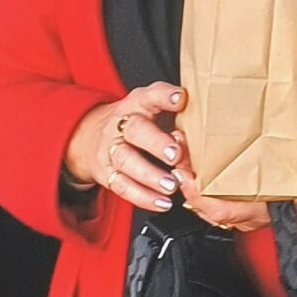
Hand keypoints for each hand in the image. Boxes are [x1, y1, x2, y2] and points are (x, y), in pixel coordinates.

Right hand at [63, 82, 187, 213]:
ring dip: (150, 175)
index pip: (150, 95)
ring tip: (171, 185)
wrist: (88, 135)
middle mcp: (121, 125)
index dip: (165, 95)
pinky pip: (123, 186)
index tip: (181, 99)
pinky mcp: (106, 173)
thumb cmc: (135, 122)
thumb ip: (174, 113)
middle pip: (135, 131)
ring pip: (127, 161)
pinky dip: (143, 197)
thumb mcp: (151, 109)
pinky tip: (162, 202)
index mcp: (137, 104)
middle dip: (156, 142)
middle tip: (175, 154)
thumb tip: (208, 121)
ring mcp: (111, 150)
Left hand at [169, 122, 296, 235]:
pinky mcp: (253, 210)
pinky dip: (205, 193)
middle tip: (178, 155)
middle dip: (188, 183)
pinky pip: (220, 207)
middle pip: (209, 207)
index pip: (221, 207)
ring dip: (194, 187)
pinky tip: (197, 173)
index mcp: (267, 203)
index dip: (198, 190)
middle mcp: (256, 214)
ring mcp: (253, 215)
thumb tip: (284, 86)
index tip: (186, 168)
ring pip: (211, 209)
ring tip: (182, 161)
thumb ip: (293, 117)